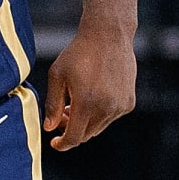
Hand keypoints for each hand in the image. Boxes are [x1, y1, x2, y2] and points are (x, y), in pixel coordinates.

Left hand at [42, 24, 135, 149]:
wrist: (109, 35)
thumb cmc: (79, 52)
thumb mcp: (58, 75)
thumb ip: (53, 104)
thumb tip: (49, 128)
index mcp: (86, 103)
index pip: (74, 138)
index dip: (63, 144)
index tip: (55, 143)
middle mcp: (106, 108)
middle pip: (86, 134)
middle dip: (72, 129)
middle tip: (62, 114)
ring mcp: (120, 106)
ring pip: (98, 127)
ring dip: (86, 122)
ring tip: (76, 102)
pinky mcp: (129, 102)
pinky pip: (110, 117)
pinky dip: (100, 114)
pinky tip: (94, 95)